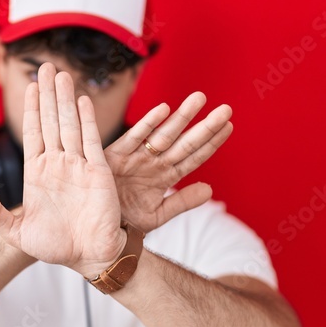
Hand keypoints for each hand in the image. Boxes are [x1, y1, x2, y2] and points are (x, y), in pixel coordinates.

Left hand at [0, 63, 125, 278]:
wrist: (88, 258)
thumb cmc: (55, 247)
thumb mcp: (16, 232)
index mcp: (38, 174)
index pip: (33, 133)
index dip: (31, 110)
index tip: (29, 87)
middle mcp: (58, 165)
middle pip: (51, 121)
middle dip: (47, 94)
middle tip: (46, 67)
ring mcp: (79, 166)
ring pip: (69, 125)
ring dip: (64, 99)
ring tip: (61, 74)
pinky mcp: (98, 172)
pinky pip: (91, 141)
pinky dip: (86, 120)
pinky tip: (81, 101)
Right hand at [105, 92, 233, 231]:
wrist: (95, 227)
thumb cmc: (125, 222)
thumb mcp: (157, 215)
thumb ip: (181, 202)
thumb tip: (210, 190)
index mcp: (165, 177)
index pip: (194, 158)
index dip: (211, 143)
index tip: (229, 126)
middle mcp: (154, 163)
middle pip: (185, 142)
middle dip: (205, 126)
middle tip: (227, 109)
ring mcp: (136, 158)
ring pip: (164, 134)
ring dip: (182, 117)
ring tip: (200, 99)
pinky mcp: (116, 155)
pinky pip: (134, 137)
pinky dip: (148, 124)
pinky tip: (164, 110)